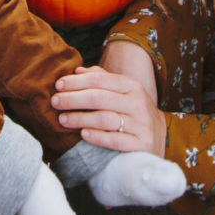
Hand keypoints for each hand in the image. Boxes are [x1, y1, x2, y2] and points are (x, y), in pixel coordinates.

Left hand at [51, 45, 166, 157]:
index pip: (99, 80)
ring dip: (80, 118)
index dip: (76, 82)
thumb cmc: (133, 112)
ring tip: (62, 119)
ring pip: (105, 118)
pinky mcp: (142, 145)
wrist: (160, 137)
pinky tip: (83, 134)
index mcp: (131, 86)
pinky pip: (116, 140)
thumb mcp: (123, 92)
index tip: (58, 85)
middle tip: (55, 102)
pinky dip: (97, 136)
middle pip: (99, 98)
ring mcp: (141, 124)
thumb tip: (78, 70)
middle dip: (73, 99)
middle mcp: (138, 103)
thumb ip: (102, 79)